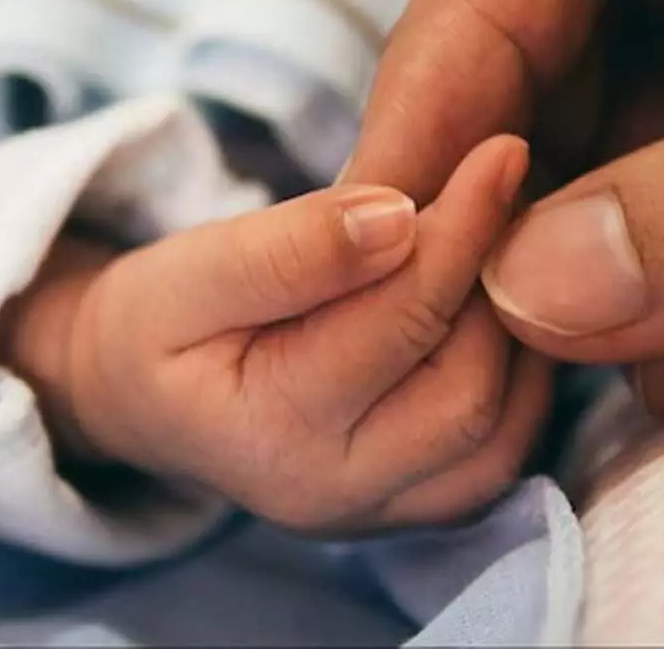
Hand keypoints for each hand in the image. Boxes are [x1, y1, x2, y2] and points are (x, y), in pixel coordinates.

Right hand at [2, 137, 549, 533]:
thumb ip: (288, 248)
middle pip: (467, 388)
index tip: (500, 150)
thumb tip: (399, 217)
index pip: (399, 321)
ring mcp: (380, 514)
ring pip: (501, 429)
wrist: (142, 396)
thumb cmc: (159, 324)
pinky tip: (497, 307)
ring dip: (519, 331)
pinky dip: (520, 377)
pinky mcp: (413, 509)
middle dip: (497, 283)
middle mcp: (335, 494)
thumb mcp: (191, 270)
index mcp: (270, 432)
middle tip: (505, 194)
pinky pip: (502, 454)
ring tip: (500, 245)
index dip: (461, 228)